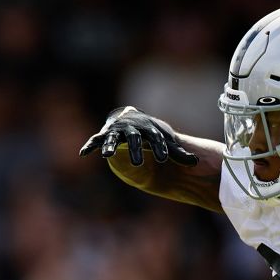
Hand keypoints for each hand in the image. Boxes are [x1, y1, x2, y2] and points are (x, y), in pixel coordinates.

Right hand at [79, 106, 198, 166]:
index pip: (156, 139)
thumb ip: (177, 153)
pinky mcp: (105, 134)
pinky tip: (83, 153)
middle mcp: (132, 129)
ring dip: (110, 146)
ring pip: (114, 139)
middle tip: (138, 163)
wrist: (129, 116)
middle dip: (135, 150)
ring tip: (107, 155)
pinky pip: (96, 140)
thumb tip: (196, 162)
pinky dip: (90, 145)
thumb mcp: (162, 140)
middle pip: (134, 139)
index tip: (164, 159)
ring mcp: (117, 131)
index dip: (160, 148)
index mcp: (148, 130)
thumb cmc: (148, 132)